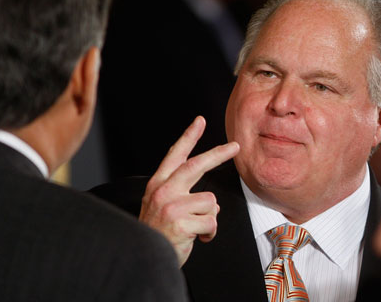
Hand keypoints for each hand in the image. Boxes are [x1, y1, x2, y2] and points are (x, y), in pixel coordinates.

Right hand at [139, 116, 239, 265]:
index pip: (175, 156)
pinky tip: (197, 238)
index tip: (200, 121)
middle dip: (218, 154)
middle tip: (235, 146)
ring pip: (210, 201)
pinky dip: (210, 233)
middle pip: (196, 166)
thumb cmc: (159, 235)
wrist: (145, 260)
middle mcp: (163, 191)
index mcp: (158, 185)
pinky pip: (211, 221)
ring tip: (195, 229)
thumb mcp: (166, 209)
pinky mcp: (180, 222)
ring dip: (209, 218)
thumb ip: (186, 198)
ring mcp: (170, 205)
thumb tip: (213, 202)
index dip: (188, 137)